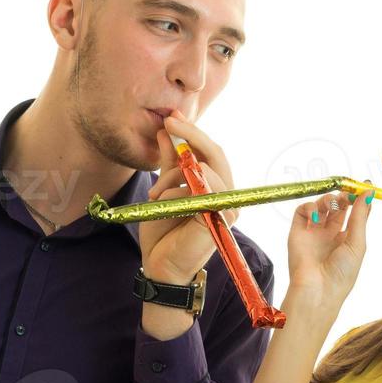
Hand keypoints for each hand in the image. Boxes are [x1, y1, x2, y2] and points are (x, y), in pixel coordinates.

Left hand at [139, 110, 236, 281]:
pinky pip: (202, 191)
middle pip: (216, 154)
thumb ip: (167, 163)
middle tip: (168, 123)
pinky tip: (162, 199)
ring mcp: (227, 208)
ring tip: (154, 190)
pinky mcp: (220, 220)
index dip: (193, 132)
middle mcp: (227, 196)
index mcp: (215, 187)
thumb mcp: (162, 190)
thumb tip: (165, 131)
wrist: (159, 266)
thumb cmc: (163, 232)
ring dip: (175, 173)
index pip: (211, 151)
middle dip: (190, 135)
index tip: (172, 116)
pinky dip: (179, 189)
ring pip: (207, 169)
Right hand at [286, 187, 372, 311]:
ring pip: (320, 205)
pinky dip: (309, 207)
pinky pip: (302, 211)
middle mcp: (330, 234)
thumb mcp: (357, 242)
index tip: (365, 187)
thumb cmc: (342, 273)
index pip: (354, 212)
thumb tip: (369, 191)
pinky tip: (317, 217)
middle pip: (337, 206)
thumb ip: (361, 216)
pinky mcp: (297, 232)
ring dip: (327, 200)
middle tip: (347, 194)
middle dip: (343, 196)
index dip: (359, 199)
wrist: (317, 290)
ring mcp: (313, 232)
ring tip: (332, 206)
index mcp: (348, 239)